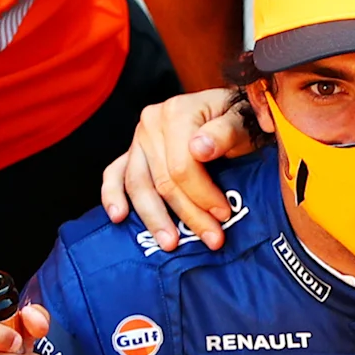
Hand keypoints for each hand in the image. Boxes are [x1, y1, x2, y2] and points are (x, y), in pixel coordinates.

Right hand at [98, 86, 258, 250]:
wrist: (227, 111)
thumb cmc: (237, 118)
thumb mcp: (242, 121)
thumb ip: (225, 132)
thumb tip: (199, 149)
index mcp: (176, 113)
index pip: (182, 166)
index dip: (202, 195)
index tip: (223, 215)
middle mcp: (151, 124)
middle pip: (162, 180)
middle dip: (188, 214)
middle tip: (211, 239)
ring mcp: (138, 139)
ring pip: (138, 185)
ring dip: (154, 218)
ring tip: (170, 243)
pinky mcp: (132, 153)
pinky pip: (114, 174)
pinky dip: (113, 196)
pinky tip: (118, 217)